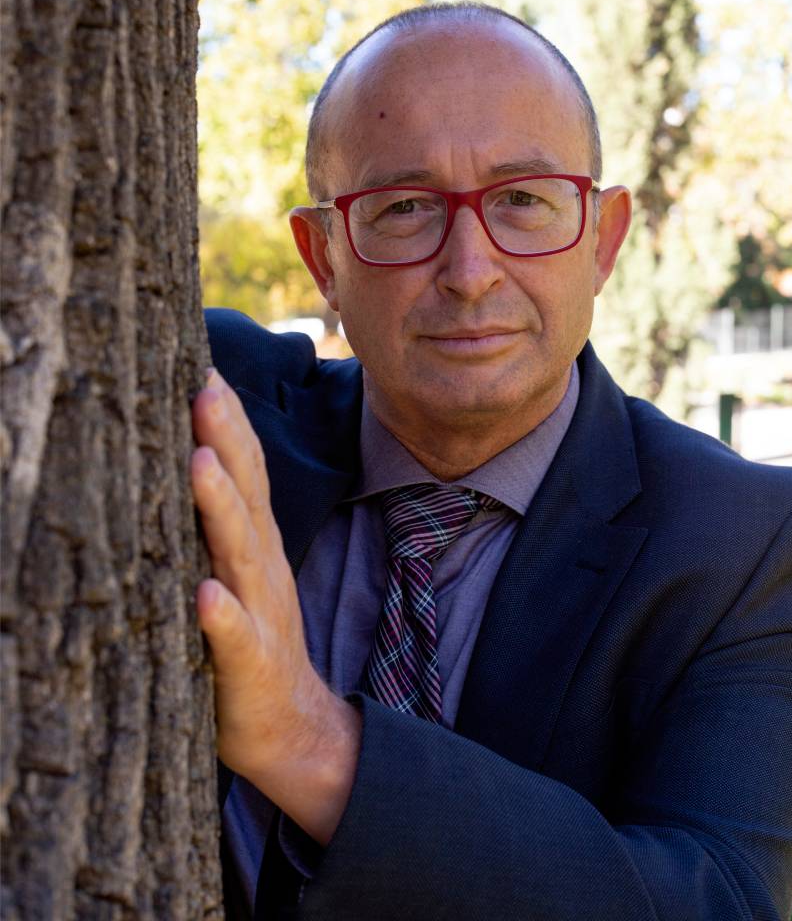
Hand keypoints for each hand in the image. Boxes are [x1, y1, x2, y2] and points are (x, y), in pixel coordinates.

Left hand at [191, 368, 360, 844]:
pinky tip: (204, 595)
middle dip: (224, 440)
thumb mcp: (241, 568)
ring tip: (199, 464)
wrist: (292, 726)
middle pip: (246, 495)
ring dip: (221, 509)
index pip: (246, 470)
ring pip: (239, 554)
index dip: (227, 421)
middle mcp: (262, 567)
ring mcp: (260, 614)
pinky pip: (234, 639)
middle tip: (202, 389)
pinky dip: (221, 615)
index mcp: (257, 543)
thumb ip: (226, 516)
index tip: (201, 368)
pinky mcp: (248, 666)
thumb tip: (196, 449)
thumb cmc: (252, 637)